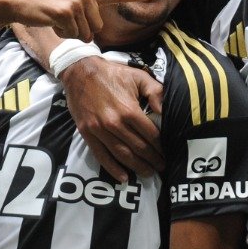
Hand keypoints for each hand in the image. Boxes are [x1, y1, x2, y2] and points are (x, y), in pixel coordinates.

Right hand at [3, 0, 154, 41]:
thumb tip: (94, 36)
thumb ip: (84, 13)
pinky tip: (52, 21)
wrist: (18, 1)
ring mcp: (77, 0)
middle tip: (63, 19)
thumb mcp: (67, 3)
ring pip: (86, 34)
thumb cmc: (43, 6)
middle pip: (97, 28)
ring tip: (56, 19)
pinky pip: (73, 35)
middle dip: (81, 31)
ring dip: (71, 34)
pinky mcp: (67, 10)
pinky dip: (62, 34)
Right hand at [63, 58, 164, 181]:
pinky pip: (101, 155)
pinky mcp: (86, 133)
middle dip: (152, 160)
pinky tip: (124, 177)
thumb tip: (166, 111)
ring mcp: (99, 130)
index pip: (150, 135)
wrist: (79, 71)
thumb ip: (156, 92)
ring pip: (122, 154)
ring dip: (137, 167)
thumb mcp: (138, 76)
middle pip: (138, 148)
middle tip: (161, 168)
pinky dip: (113, 168)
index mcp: (129, 110)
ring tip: (148, 173)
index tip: (167, 154)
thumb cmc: (112, 73)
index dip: (160, 147)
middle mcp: (115, 123)